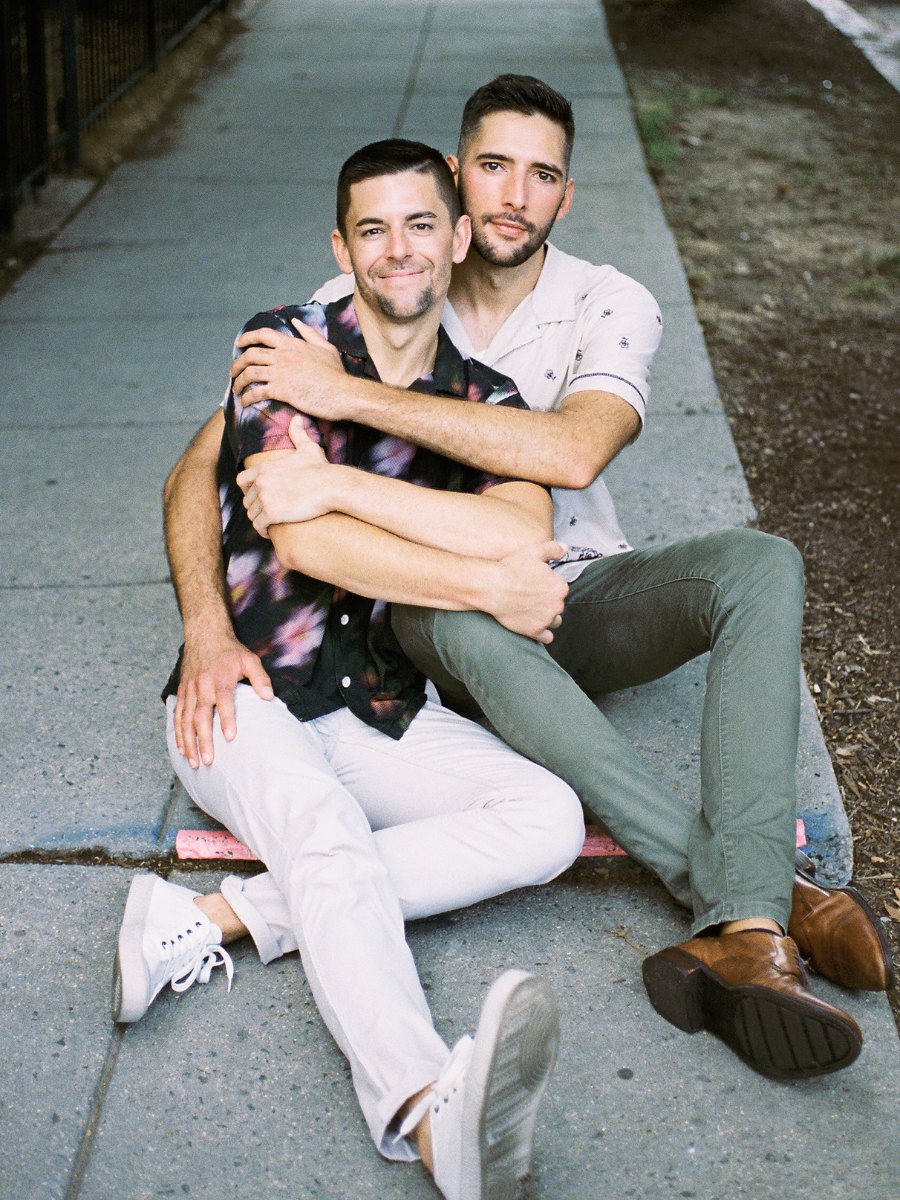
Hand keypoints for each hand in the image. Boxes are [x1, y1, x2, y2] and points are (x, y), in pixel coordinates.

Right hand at [174, 632, 273, 767]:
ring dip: (189, 742)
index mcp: (220, 678)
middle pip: (201, 716)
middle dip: (203, 739)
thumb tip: (269, 698)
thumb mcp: (250, 659)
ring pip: (185, 719)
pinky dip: (178, 733)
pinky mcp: (182, 692)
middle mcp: (202, 686)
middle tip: (208, 760)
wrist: (204, 635)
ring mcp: (189, 690)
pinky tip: (182, 749)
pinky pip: (177, 716)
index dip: (226, 719)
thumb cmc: (230, 651)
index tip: (230, 737)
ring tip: (194, 761)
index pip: (224, 701)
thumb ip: (260, 678)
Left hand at [231, 319, 346, 414]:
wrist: (343, 393)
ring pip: (249, 373)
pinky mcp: (282, 390)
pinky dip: (247, 397)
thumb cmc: (336, 374)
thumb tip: (296, 322)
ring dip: (238, 382)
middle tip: (233, 372)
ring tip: (236, 389)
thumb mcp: (326, 348)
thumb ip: (309, 334)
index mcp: (292, 344)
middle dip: (237, 364)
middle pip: (250, 355)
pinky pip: (257, 392)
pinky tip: (244, 402)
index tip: (239, 344)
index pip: (263, 335)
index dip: (247, 338)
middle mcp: (283, 356)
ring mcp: (281, 372)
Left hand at [236, 419, 331, 535]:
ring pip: (251, 515)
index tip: (257, 496)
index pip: (241, 480)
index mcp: (264, 468)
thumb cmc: (321, 469)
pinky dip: (262, 530)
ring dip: (259, 520)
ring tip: (268, 523)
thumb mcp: (308, 448)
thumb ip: (298, 434)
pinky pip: (258, 526)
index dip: (247, 490)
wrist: (331, 486)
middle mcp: (260, 483)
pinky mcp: (271, 514)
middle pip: (246, 500)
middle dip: (255, 507)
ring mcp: (265, 499)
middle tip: (266, 512)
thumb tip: (297, 419)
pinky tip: (270, 531)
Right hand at [487, 541, 568, 642]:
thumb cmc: (512, 568)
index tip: (537, 584)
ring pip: (555, 621)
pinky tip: (534, 624)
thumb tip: (565, 548)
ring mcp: (546, 620)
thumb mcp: (534, 552)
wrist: (492, 587)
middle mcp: (557, 605)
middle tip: (532, 596)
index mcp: (560, 587)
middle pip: (558, 604)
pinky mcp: (535, 631)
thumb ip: (553, 549)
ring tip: (534, 611)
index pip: (561, 588)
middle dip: (548, 601)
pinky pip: (547, 637)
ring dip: (548, 617)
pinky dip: (543, 633)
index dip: (549, 585)